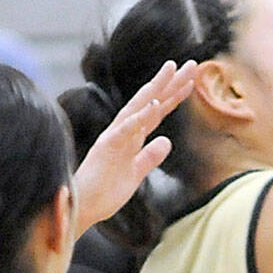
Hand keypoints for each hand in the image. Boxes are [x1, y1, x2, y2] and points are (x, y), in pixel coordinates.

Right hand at [71, 58, 195, 234]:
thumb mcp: (136, 173)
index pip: (155, 112)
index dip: (173, 96)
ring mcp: (115, 137)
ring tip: (172, 70)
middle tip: (191, 64)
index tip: (189, 80)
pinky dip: (140, 117)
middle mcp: (123, 131)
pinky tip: (154, 105)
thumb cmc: (104, 191)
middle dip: (170, 82)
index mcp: (130, 137)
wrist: (81, 208)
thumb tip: (166, 142)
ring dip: (156, 88)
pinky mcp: (107, 148)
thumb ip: (149, 156)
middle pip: (150, 102)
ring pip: (139, 107)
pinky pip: (126, 130)